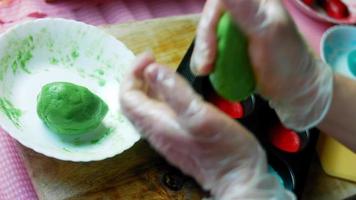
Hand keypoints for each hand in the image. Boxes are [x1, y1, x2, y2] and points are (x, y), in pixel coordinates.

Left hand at [120, 52, 293, 198]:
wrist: (238, 178)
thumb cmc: (223, 148)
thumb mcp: (201, 115)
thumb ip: (176, 92)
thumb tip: (151, 69)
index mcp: (156, 124)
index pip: (128, 96)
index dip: (132, 73)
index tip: (150, 57)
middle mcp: (155, 132)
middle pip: (134, 102)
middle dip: (138, 77)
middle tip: (154, 60)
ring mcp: (166, 136)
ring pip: (146, 108)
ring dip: (150, 86)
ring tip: (164, 70)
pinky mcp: (177, 138)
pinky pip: (159, 114)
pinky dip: (161, 97)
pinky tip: (177, 91)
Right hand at [191, 0, 332, 130]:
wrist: (293, 89)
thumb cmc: (286, 60)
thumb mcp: (267, 32)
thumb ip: (246, 9)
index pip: (218, 2)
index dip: (208, 23)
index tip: (210, 50)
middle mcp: (243, 8)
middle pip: (209, 18)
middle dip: (204, 43)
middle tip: (207, 67)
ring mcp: (236, 27)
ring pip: (206, 34)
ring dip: (202, 54)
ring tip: (208, 71)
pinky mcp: (230, 44)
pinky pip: (209, 47)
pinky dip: (205, 60)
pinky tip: (210, 71)